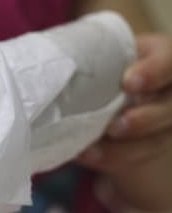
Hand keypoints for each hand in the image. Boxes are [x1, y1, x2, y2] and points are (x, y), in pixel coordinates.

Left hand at [78, 34, 171, 174]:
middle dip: (144, 120)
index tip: (128, 82)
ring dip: (124, 150)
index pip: (169, 61)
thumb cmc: (107, 62)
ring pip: (156, 141)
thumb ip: (92, 57)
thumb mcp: (107, 53)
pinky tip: (86, 156)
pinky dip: (110, 159)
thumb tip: (52, 63)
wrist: (109, 87)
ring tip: (91, 152)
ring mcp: (163, 121)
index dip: (154, 72)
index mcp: (162, 58)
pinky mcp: (150, 145)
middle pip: (169, 109)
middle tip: (115, 127)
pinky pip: (136, 158)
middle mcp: (168, 92)